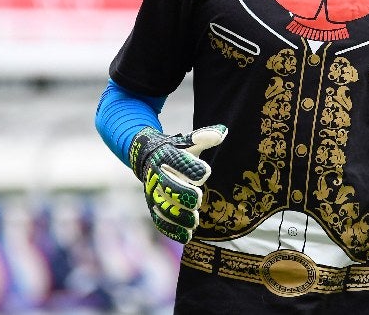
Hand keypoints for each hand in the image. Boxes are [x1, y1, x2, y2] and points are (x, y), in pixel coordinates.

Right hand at [129, 125, 226, 242]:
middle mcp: (157, 175)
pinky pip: (160, 220)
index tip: (205, 173)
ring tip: (194, 222)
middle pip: (167, 186)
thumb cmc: (175, 149)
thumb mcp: (187, 141)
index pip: (176, 160)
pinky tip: (187, 236)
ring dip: (177, 216)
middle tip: (198, 199)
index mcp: (166, 156)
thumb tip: (222, 132)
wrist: (146, 156)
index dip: (189, 167)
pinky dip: (172, 230)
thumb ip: (203, 138)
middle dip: (182, 194)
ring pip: (162, 206)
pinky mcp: (153, 206)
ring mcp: (153, 193)